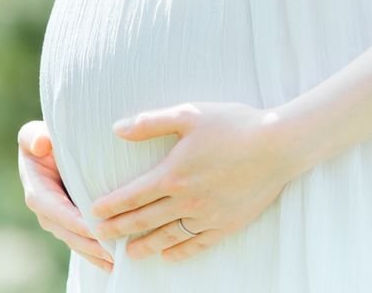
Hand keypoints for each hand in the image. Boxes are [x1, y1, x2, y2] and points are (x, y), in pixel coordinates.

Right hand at [18, 119, 114, 272]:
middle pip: (67, 232)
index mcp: (37, 190)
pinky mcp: (69, 225)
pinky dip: (96, 255)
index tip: (93, 228)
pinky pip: (82, 243)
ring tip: (117, 260)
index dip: (72, 220)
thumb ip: (33, 136)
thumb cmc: (44, 140)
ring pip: (76, 242)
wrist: (49, 150)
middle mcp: (46, 211)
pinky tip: (114, 263)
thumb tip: (40, 145)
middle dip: (89, 243)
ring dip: (95, 253)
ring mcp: (57, 222)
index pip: (54, 209)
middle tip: (112, 252)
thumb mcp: (34, 133)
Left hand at [89, 102, 299, 262]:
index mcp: (172, 174)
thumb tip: (117, 129)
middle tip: (101, 237)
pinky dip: (181, 252)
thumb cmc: (232, 125)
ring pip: (169, 236)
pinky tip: (170, 256)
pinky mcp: (228, 224)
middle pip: (145, 220)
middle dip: (120, 230)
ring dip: (147, 246)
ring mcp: (208, 216)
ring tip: (130, 254)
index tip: (94, 213)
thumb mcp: (187, 114)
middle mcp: (186, 201)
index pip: (132, 196)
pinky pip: (198, 244)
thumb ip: (150, 123)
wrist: (277, 146)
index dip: (111, 206)